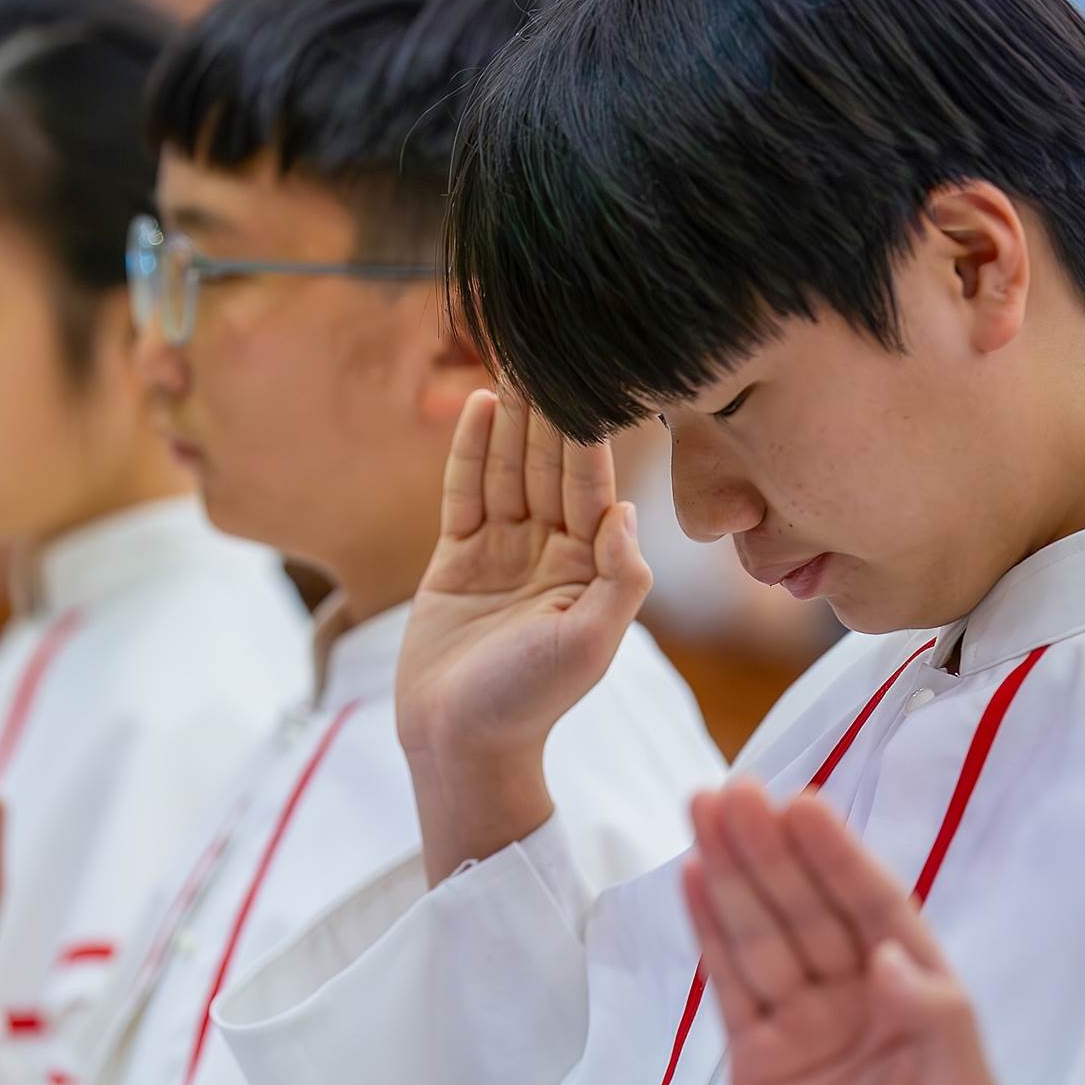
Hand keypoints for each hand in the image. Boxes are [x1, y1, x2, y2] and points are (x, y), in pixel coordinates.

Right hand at [397, 391, 649, 881]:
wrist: (460, 746)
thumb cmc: (530, 705)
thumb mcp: (590, 645)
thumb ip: (619, 579)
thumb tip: (627, 510)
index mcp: (589, 569)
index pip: (592, 484)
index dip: (591, 427)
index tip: (596, 367)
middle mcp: (551, 553)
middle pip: (551, 464)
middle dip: (552, 406)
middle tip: (552, 338)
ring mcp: (504, 553)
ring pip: (510, 469)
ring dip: (516, 415)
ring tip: (518, 352)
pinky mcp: (458, 559)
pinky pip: (467, 492)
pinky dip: (473, 450)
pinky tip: (484, 403)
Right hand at [684, 780, 996, 1084]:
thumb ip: (937, 1021)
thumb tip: (892, 954)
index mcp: (918, 996)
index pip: (875, 908)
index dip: (837, 857)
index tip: (803, 806)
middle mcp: (861, 997)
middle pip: (810, 909)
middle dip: (772, 850)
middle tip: (733, 792)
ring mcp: (806, 1022)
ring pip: (765, 934)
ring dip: (734, 874)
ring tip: (703, 811)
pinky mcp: (759, 1056)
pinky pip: (732, 982)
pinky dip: (712, 931)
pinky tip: (693, 878)